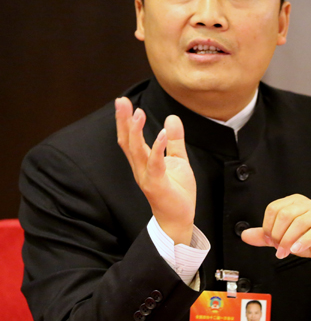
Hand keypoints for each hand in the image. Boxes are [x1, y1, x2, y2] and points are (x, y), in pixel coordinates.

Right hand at [115, 97, 195, 244]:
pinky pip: (155, 164)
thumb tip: (172, 117)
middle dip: (123, 121)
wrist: (179, 219)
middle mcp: (140, 168)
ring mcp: (146, 177)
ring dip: (136, 132)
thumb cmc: (176, 192)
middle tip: (121, 101)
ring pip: (136, 151)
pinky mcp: (157, 185)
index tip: (123, 102)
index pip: (130, 138)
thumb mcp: (178, 160)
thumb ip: (175, 140)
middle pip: (127, 142)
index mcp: (143, 162)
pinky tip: (161, 133)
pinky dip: (157, 148)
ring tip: (137, 113)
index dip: (125, 120)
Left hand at [241, 194, 310, 282]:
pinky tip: (295, 250)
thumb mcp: (283, 237)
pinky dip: (301, 242)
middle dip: (277, 234)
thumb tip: (245, 235)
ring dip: (287, 241)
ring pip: (298, 223)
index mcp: (293, 202)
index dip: (267, 226)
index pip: (274, 208)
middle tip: (277, 247)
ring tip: (284, 251)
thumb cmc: (307, 239)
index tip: (269, 240)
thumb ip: (265, 236)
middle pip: (285, 215)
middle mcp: (306, 204)